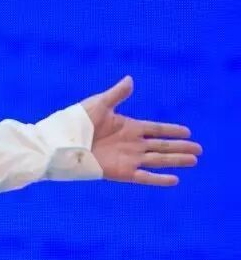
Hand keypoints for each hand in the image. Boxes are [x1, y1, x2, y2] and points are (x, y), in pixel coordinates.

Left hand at [80, 76, 202, 185]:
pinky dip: (159, 179)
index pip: (156, 129)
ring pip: (158, 160)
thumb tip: (130, 79)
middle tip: (199, 150)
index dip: (171, 130)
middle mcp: (131, 144)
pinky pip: (144, 176)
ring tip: (194, 161)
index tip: (188, 132)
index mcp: (127, 127)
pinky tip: (174, 179)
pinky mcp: (121, 172)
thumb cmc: (75, 122)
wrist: (59, 143)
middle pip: (161, 146)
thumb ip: (116, 95)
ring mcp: (127, 158)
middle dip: (180, 147)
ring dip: (176, 161)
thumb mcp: (98, 105)